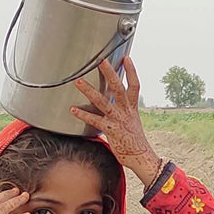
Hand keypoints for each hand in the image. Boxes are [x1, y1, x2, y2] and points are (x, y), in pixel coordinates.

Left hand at [72, 58, 160, 185]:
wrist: (141, 156)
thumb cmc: (134, 140)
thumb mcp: (132, 121)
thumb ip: (123, 110)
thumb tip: (115, 103)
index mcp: (132, 108)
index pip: (134, 85)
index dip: (131, 71)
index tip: (125, 57)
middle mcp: (126, 111)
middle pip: (119, 88)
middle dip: (110, 73)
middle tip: (100, 60)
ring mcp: (119, 120)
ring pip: (104, 101)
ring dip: (90, 91)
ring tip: (78, 82)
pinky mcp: (112, 130)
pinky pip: (95, 120)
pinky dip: (84, 114)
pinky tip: (73, 109)